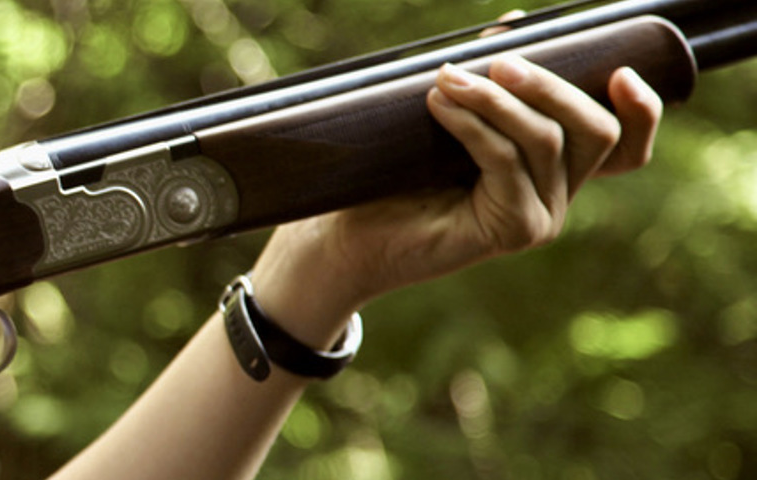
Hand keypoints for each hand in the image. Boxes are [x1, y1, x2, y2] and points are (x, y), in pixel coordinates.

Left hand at [250, 57, 662, 343]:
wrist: (348, 237)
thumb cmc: (395, 177)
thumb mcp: (450, 118)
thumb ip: (487, 81)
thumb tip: (513, 23)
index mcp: (557, 171)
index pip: (625, 146)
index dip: (641, 110)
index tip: (621, 70)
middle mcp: (559, 197)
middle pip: (596, 133)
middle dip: (552, 87)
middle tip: (498, 60)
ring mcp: (540, 218)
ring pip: (547, 142)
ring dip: (497, 100)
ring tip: (447, 78)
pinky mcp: (510, 232)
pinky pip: (504, 162)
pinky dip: (474, 125)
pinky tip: (440, 104)